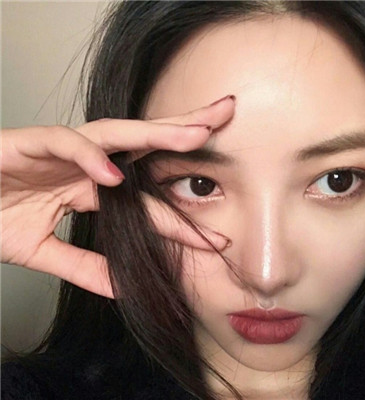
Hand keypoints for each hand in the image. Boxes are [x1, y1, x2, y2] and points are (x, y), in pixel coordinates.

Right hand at [1, 95, 234, 297]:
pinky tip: (113, 174)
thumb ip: (83, 265)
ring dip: (156, 133)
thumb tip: (121, 288)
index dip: (179, 220)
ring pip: (116, 134)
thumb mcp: (43, 249)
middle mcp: (86, 163)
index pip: (145, 201)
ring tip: (196, 133)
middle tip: (224, 124)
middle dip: (185, 134)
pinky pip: (66, 145)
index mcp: (92, 187)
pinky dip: (89, 158)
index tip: (213, 239)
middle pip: (144, 146)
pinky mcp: (31, 143)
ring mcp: (62, 151)